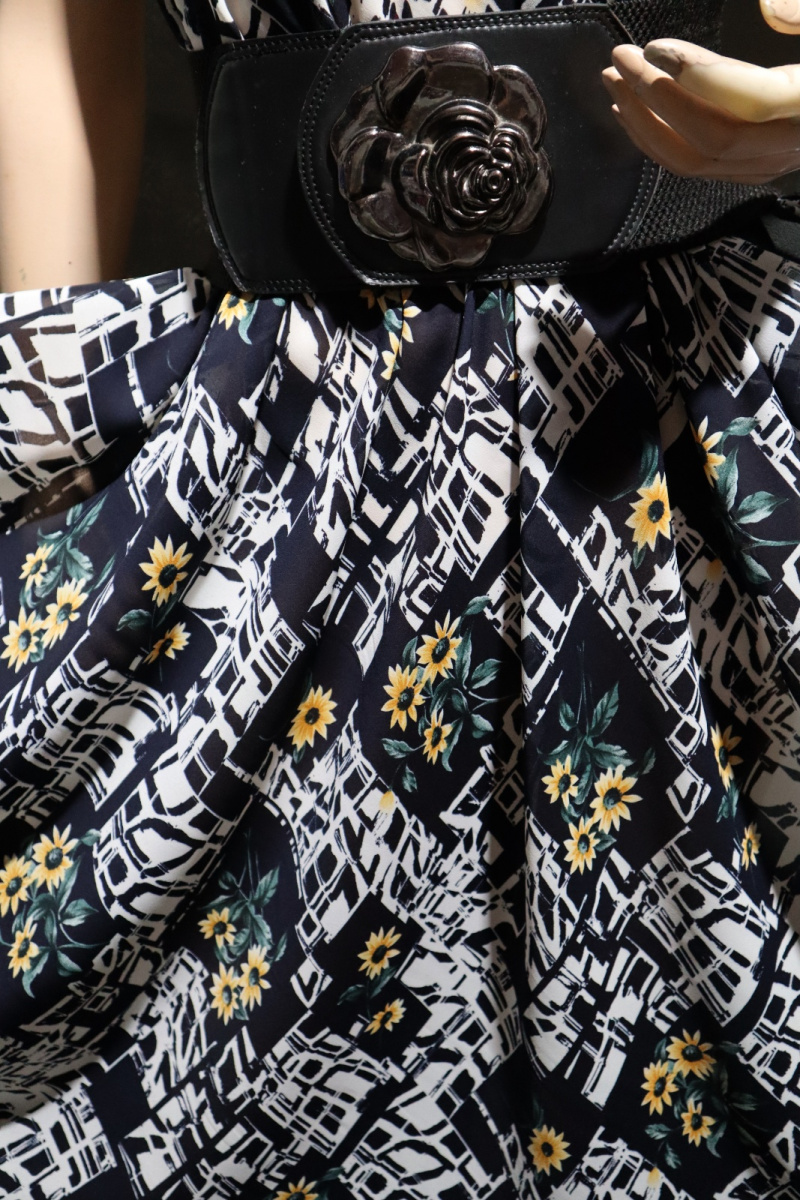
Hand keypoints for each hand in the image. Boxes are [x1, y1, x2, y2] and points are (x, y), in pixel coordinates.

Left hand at [602, 0, 799, 182]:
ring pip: (698, 162)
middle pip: (714, 137)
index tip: (656, 47)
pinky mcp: (756, 168)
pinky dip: (659, 141)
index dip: (701, 76)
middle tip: (620, 59)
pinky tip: (634, 111)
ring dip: (648, 124)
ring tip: (616, 82)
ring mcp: (773, 163)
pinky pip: (696, 165)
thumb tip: (766, 3)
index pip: (753, 100)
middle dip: (658, 99)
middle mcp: (794, 142)